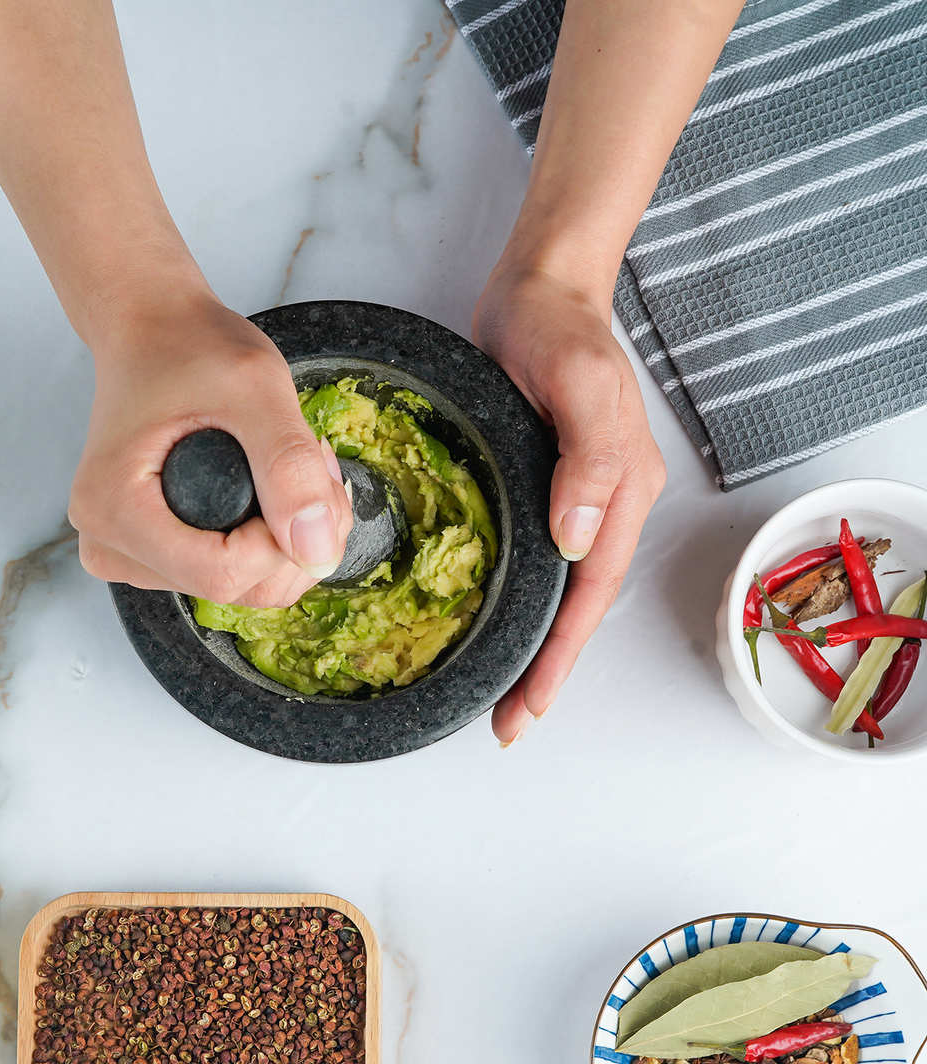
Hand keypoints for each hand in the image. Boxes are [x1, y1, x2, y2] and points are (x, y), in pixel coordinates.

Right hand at [69, 284, 351, 607]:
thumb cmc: (189, 346)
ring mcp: (127, 555)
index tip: (307, 477)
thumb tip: (317, 552)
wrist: (153, 330)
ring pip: (238, 587)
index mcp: (114, 509)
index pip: (220, 575)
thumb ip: (289, 466)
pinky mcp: (151, 554)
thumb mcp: (255, 387)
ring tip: (298, 468)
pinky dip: (267, 541)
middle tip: (313, 464)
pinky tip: (274, 488)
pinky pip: (228, 573)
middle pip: (231, 588)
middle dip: (294, 539)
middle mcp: (108, 544)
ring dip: (288, 540)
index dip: (282, 543)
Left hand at [473, 265, 665, 743]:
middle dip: (547, 667)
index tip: (527, 705)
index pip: (590, 592)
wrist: (541, 288)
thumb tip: (576, 539)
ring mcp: (576, 496)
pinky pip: (536, 556)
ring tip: (500, 691)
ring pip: (558, 588)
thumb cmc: (559, 330)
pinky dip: (520, 597)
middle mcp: (605, 503)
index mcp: (622, 490)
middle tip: (507, 722)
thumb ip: (587, 460)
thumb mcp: (578, 385)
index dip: (560, 655)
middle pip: (578, 604)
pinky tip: (495, 617)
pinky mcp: (545, 483)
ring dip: (534, 642)